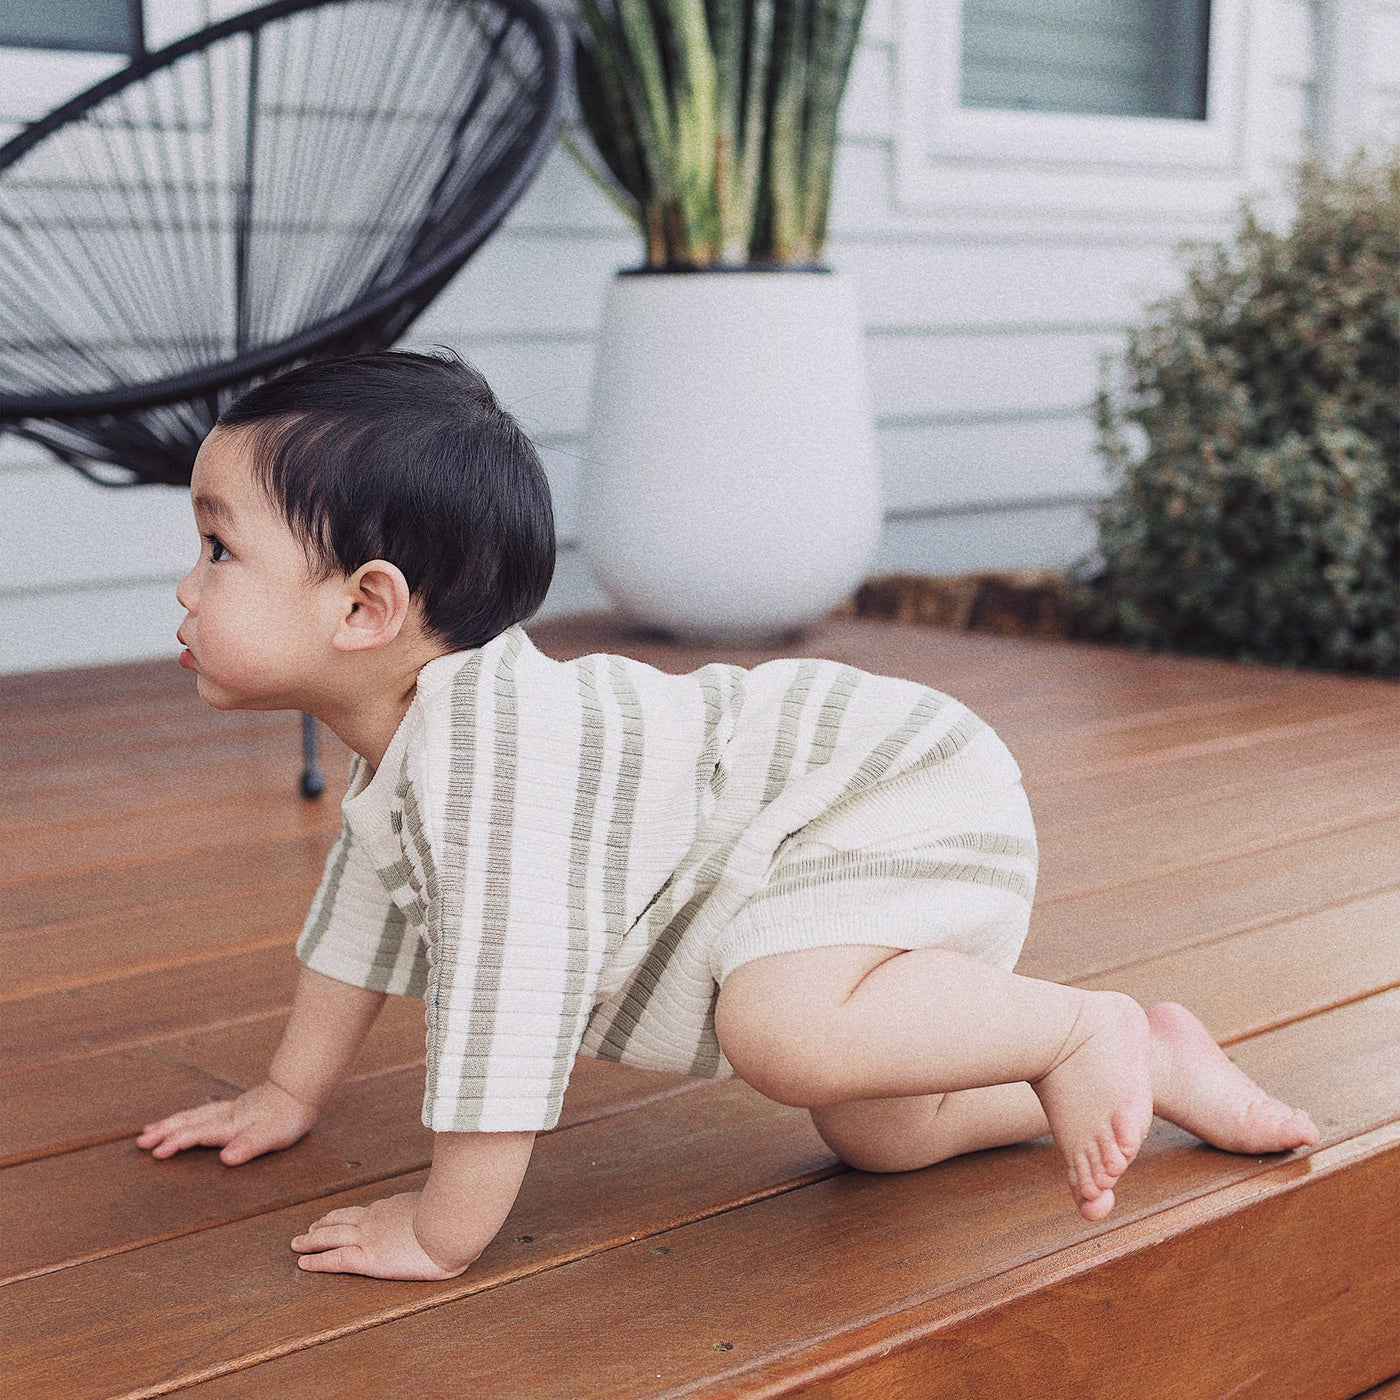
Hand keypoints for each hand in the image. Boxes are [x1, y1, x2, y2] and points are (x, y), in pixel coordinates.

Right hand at [136, 1079, 318, 1165]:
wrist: (300, 1090)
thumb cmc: (287, 1116)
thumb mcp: (272, 1135)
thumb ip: (249, 1146)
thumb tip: (225, 1159)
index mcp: (230, 1125)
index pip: (197, 1134)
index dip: (176, 1142)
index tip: (155, 1152)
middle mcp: (225, 1116)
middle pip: (188, 1122)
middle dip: (164, 1131)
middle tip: (140, 1141)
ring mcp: (229, 1110)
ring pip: (193, 1115)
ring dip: (171, 1122)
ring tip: (150, 1129)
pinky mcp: (236, 1109)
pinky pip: (202, 1112)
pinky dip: (187, 1117)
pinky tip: (184, 1119)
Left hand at [291, 1191, 468, 1279]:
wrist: (452, 1223)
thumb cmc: (457, 1215)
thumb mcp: (447, 1204)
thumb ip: (440, 1204)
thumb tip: (457, 1200)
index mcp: (395, 1206)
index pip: (366, 1211)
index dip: (346, 1214)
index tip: (335, 1216)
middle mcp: (377, 1218)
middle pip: (342, 1219)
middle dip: (324, 1224)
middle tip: (309, 1229)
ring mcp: (370, 1237)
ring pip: (332, 1237)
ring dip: (312, 1240)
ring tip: (297, 1243)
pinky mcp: (369, 1258)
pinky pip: (336, 1259)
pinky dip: (318, 1260)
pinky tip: (304, 1263)